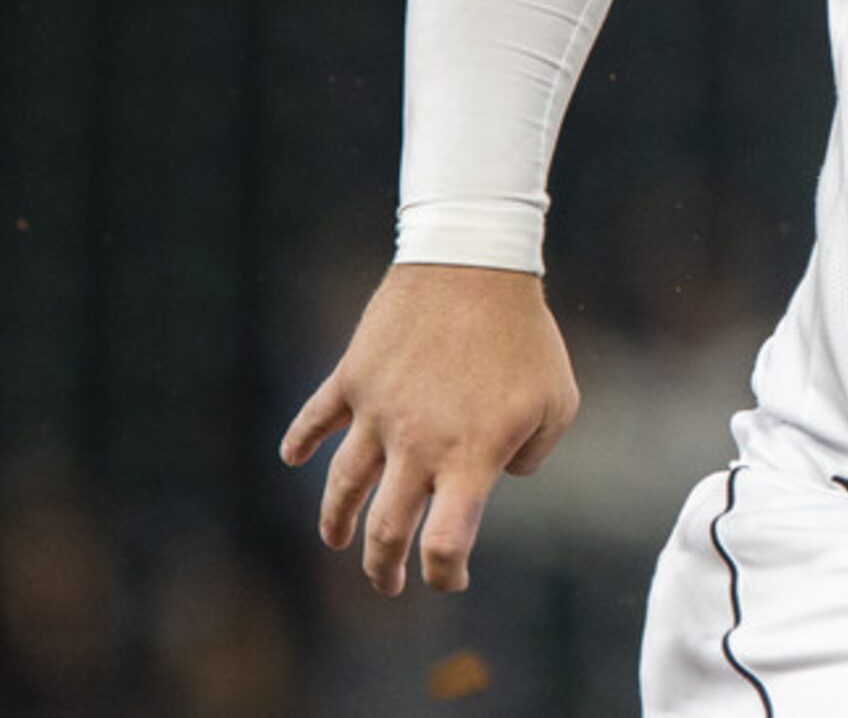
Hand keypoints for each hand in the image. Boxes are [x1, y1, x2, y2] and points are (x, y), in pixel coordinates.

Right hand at [280, 263, 578, 593]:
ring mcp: (378, 412)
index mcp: (470, 457)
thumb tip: (504, 473)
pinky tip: (292, 456)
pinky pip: (317, 416)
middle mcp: (417, 445)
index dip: (444, 572)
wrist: (476, 264)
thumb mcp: (556, 401)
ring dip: (336, 520)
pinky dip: (300, 439)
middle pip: (385, 529)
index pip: (445, 542)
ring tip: (336, 540)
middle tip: (387, 583)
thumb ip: (536, 451)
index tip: (449, 579)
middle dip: (382, 567)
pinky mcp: (354, 376)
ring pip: (343, 485)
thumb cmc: (526, 336)